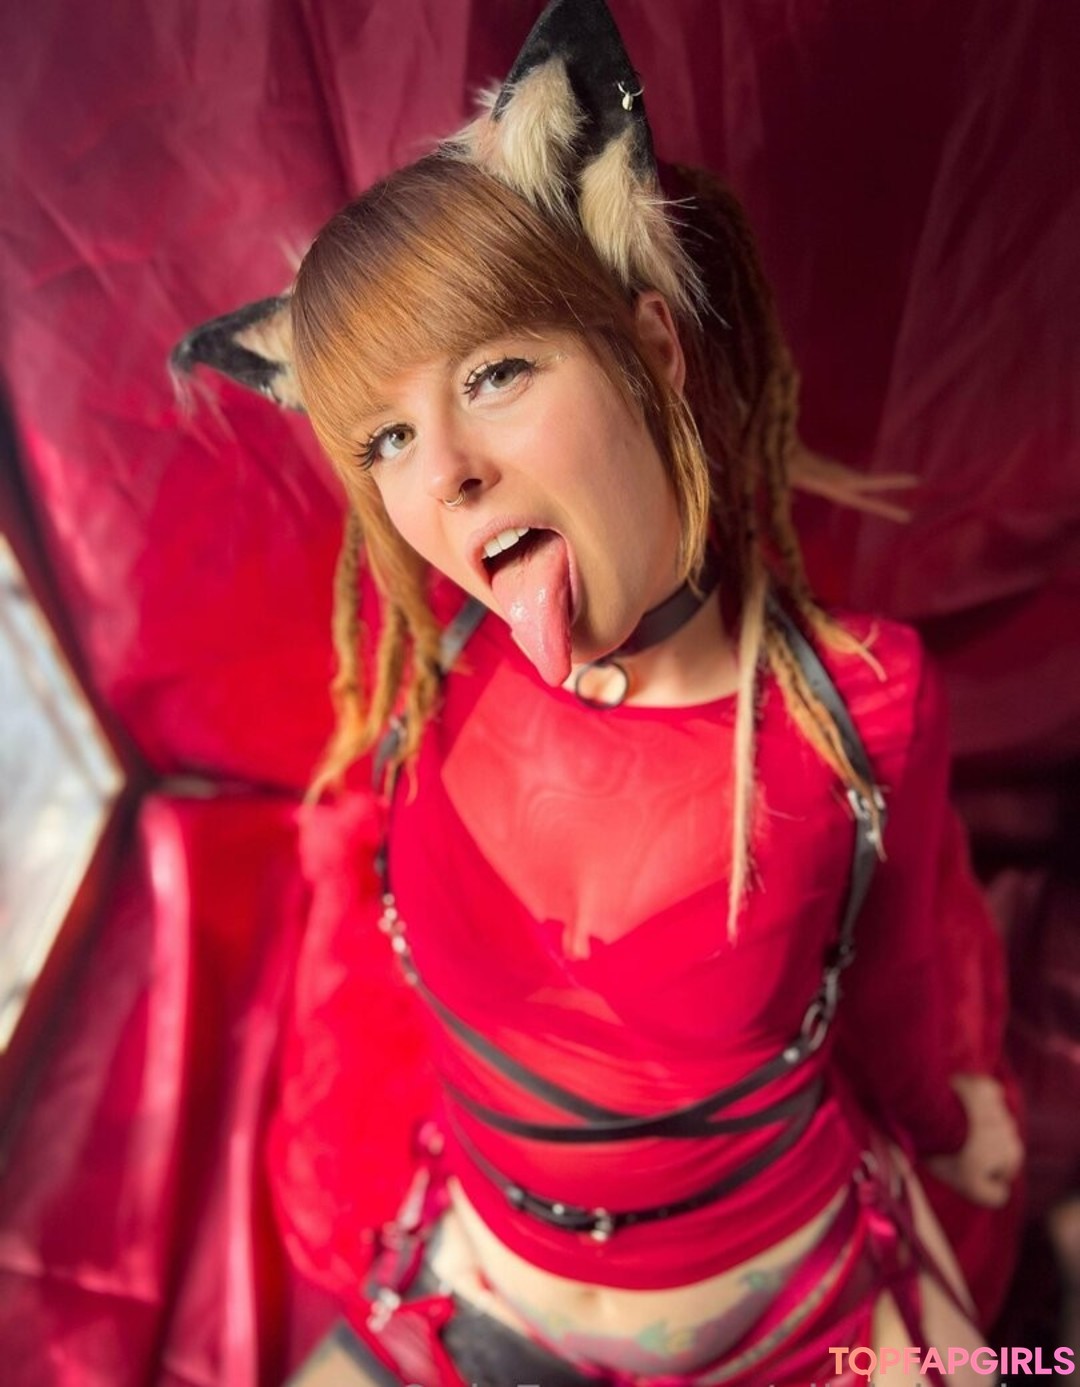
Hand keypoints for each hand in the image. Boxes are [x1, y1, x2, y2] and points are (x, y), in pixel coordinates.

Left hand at [926, 1074, 1023, 1207]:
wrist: (930, 1113)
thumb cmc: (950, 1152)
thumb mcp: (971, 1187)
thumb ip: (993, 1196)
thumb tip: (1003, 1191)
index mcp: (1012, 1153)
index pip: (1002, 1170)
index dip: (981, 1172)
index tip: (960, 1167)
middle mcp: (1011, 1128)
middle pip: (996, 1143)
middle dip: (981, 1145)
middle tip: (953, 1146)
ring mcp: (998, 1105)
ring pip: (989, 1119)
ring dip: (976, 1122)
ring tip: (950, 1125)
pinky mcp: (983, 1086)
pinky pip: (982, 1093)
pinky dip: (972, 1098)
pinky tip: (955, 1103)